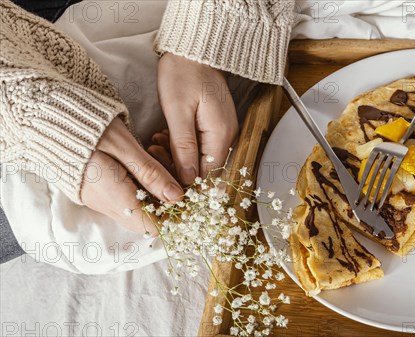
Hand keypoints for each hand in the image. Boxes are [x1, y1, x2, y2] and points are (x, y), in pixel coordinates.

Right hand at [81, 119, 183, 235]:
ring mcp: (101, 201)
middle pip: (148, 220)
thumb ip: (151, 174)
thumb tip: (177, 197)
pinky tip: (149, 163)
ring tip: (161, 161)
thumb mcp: (126, 148)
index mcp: (115, 199)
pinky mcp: (99, 192)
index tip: (190, 196)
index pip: (154, 226)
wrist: (51, 120)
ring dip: (156, 193)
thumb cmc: (89, 129)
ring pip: (139, 210)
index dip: (176, 216)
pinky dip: (143, 187)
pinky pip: (128, 199)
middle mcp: (107, 207)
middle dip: (168, 202)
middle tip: (177, 174)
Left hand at [157, 52, 237, 184]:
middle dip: (178, 167)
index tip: (162, 174)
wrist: (192, 50)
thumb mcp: (177, 111)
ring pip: (200, 158)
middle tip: (155, 152)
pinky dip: (181, 145)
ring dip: (177, 156)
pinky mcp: (214, 125)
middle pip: (205, 168)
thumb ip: (183, 147)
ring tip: (157, 142)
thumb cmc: (183, 73)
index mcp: (220, 134)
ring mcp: (222, 130)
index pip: (208, 174)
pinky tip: (166, 136)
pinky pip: (200, 145)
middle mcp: (227, 135)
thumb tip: (187, 179)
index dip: (185, 180)